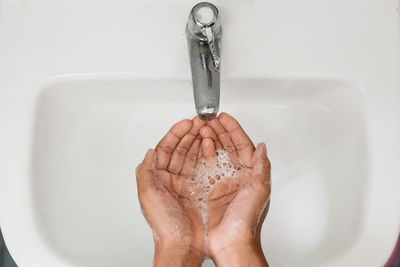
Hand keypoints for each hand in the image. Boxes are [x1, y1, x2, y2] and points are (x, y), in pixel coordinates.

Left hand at [136, 117, 206, 265]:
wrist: (184, 247)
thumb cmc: (165, 226)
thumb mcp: (148, 196)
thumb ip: (146, 171)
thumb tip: (149, 152)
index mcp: (158, 179)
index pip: (165, 149)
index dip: (175, 134)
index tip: (185, 123)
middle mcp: (172, 180)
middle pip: (180, 149)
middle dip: (189, 134)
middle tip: (199, 123)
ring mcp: (187, 185)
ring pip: (192, 156)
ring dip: (199, 141)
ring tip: (206, 130)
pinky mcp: (200, 191)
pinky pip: (204, 168)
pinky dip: (208, 156)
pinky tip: (212, 147)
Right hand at [200, 113, 270, 266]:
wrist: (231, 243)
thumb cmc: (245, 222)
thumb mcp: (258, 191)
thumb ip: (261, 167)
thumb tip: (263, 147)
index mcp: (252, 174)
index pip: (244, 145)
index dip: (234, 129)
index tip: (224, 118)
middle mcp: (239, 176)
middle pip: (230, 146)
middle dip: (220, 130)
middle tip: (210, 120)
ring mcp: (225, 182)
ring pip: (218, 153)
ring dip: (211, 139)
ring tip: (203, 129)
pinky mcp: (212, 190)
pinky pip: (206, 166)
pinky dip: (203, 154)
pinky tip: (199, 147)